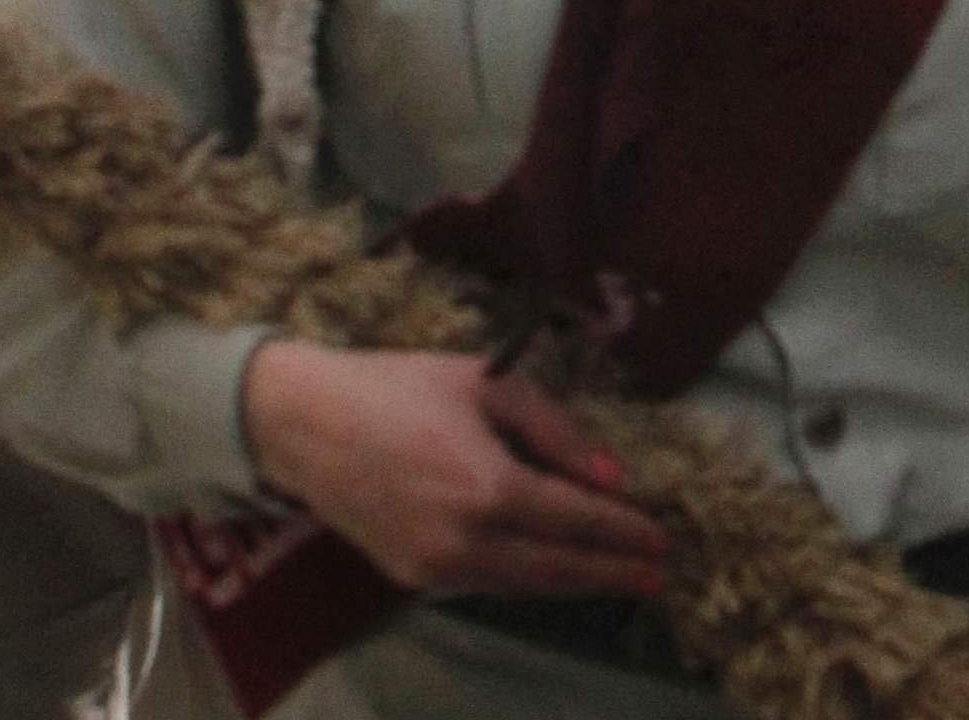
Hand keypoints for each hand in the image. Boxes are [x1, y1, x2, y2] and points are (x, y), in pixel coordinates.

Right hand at [238, 347, 667, 604]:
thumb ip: (554, 429)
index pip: (576, 520)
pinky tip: (551, 569)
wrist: (307, 425)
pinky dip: (527, 580)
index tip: (662, 539)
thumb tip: (609, 476)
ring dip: (574, 583)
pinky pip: (486, 585)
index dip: (622, 532)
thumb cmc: (400, 386)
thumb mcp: (486, 382)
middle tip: (657, 576)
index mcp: (489, 487)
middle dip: (611, 574)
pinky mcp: (412, 580)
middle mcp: (467, 542)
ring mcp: (436, 570)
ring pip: (523, 586)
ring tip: (617, 578)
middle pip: (557, 569)